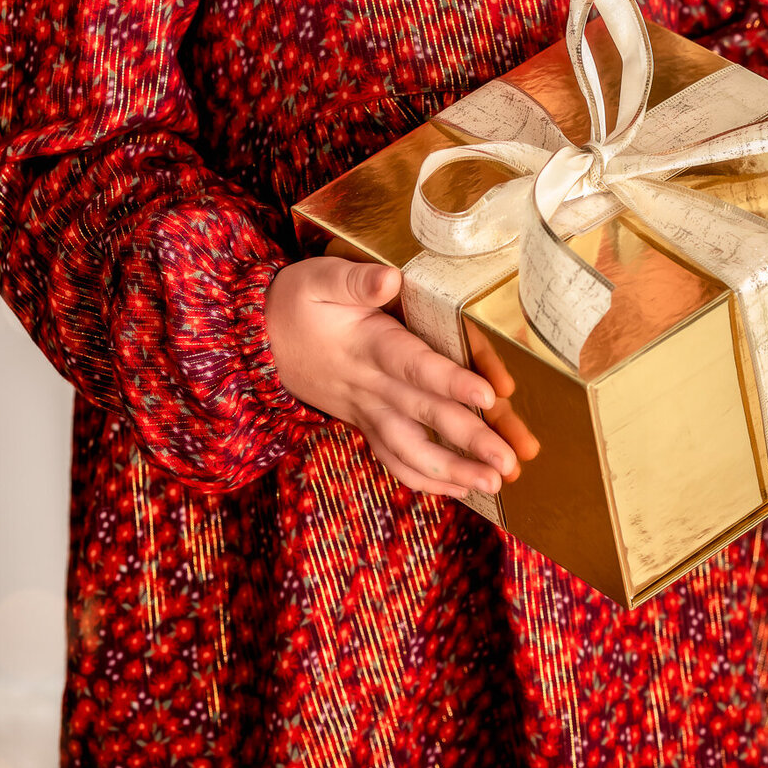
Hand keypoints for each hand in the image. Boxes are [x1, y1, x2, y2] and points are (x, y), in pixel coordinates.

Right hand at [264, 255, 518, 498]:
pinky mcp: (365, 424)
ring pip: (411, 450)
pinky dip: (428, 480)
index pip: (414, 366)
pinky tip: (462, 489)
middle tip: (509, 461)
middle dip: (469, 440)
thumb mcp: (320, 278)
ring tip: (495, 484)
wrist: (259, 341)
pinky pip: (396, 460)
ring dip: (454, 470)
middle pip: (424, 416)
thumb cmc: (298, 301)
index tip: (489, 396)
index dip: (451, 382)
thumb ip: (355, 280)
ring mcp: (366, 412)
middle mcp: (370, 387)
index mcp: (367, 346)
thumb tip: (390, 279)